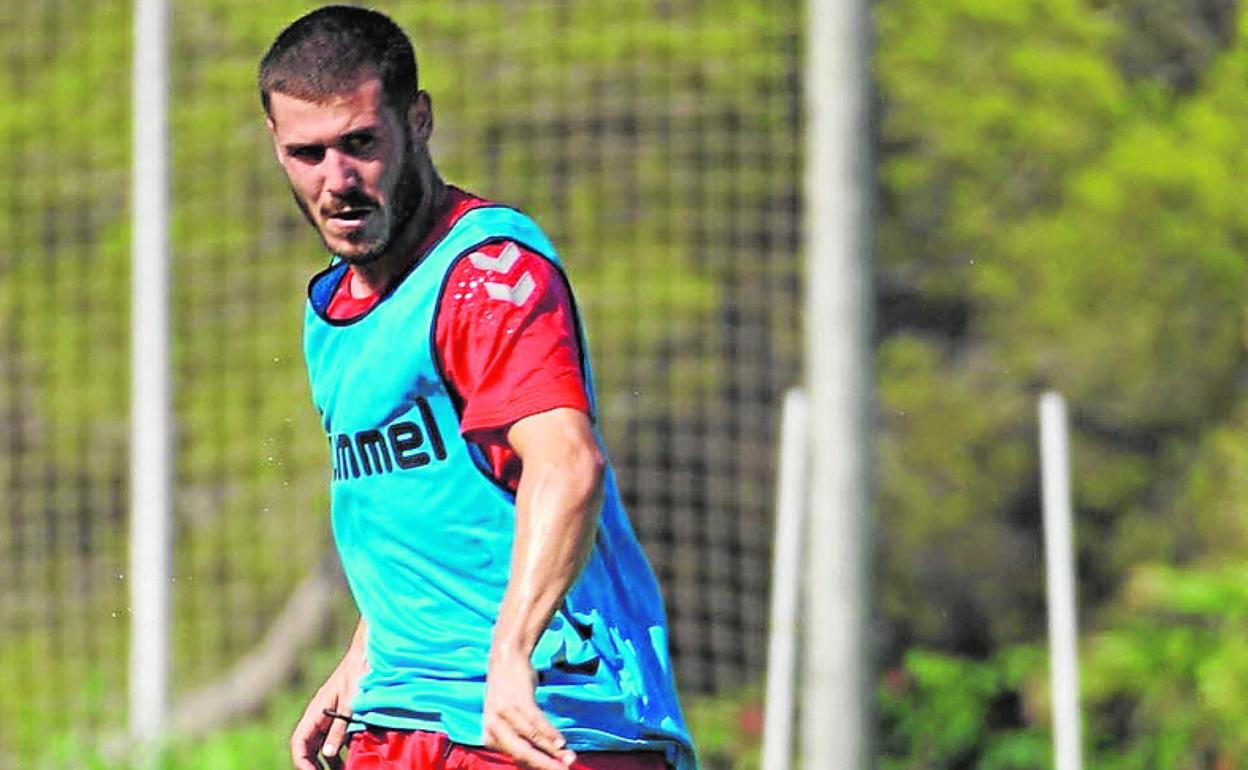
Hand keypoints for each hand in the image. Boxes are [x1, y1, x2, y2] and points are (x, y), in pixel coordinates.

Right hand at [290, 646, 368, 769]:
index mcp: (315, 712)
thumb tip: (327, 754)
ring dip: (327, 761)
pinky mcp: (341, 715)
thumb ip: (339, 728)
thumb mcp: (350, 704)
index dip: (302, 761)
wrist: (368, 655)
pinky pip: (335, 738)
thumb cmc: (358, 675)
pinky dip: (339, 751)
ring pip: (321, 745)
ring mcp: (329, 716)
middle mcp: (319, 716)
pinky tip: (350, 760)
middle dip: (314, 765)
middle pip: (309, 747)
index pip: (299, 742)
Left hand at [482, 651, 576, 769]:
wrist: (506, 659)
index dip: (537, 765)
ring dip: (552, 751)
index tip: (555, 769)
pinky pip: (536, 721)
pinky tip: (561, 742)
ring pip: (532, 738)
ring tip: (568, 759)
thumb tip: (543, 757)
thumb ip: (517, 737)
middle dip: (545, 764)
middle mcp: (493, 727)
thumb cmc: (510, 693)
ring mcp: (504, 713)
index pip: (516, 758)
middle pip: (522, 753)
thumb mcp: (507, 718)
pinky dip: (550, 733)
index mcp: (489, 736)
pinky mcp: (517, 700)